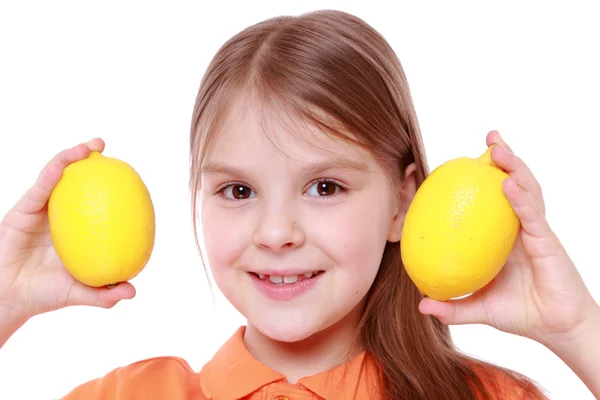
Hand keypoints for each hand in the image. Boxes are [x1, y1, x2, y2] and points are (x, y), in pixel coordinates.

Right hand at [0, 139, 134, 324]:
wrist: (9, 298)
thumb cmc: (44, 294)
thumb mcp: (80, 292)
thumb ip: (104, 294)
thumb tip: (133, 292)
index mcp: (77, 227)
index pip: (94, 198)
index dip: (108, 183)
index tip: (127, 171)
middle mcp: (59, 214)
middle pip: (75, 179)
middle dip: (87, 157)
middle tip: (101, 143)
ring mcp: (40, 211)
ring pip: (54, 177)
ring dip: (68, 158)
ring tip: (86, 147)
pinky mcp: (21, 212)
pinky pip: (38, 192)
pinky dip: (49, 177)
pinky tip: (61, 166)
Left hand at [418, 130, 598, 346]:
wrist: (557, 329)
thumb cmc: (522, 313)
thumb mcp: (479, 308)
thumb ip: (452, 307)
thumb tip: (421, 305)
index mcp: (503, 237)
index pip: (493, 200)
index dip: (484, 178)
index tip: (462, 161)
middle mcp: (519, 228)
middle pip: (514, 184)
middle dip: (504, 158)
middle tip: (490, 137)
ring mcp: (535, 232)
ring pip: (528, 191)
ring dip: (514, 167)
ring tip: (498, 148)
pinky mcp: (548, 242)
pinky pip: (533, 216)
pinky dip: (521, 199)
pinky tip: (508, 184)